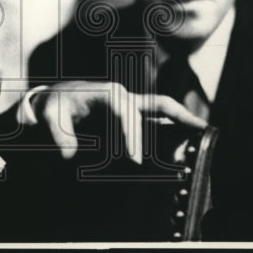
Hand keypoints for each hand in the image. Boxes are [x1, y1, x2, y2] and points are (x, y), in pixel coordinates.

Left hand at [29, 81, 206, 163]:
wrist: (56, 100)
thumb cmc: (55, 105)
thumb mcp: (49, 115)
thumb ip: (58, 133)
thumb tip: (68, 155)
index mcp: (107, 93)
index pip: (125, 111)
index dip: (131, 134)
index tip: (133, 160)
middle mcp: (124, 96)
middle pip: (156, 106)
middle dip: (174, 121)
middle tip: (188, 145)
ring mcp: (132, 104)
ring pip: (163, 109)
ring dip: (182, 121)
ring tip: (203, 134)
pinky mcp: (133, 115)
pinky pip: (158, 118)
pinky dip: (174, 127)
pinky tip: (186, 141)